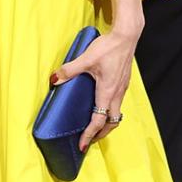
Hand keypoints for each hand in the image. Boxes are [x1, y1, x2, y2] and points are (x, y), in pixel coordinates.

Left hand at [50, 25, 142, 151]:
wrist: (127, 36)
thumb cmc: (108, 47)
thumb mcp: (85, 58)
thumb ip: (69, 70)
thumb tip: (54, 79)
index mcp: (107, 92)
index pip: (98, 121)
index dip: (89, 135)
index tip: (82, 145)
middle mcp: (117, 94)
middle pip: (111, 123)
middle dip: (100, 134)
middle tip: (88, 139)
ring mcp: (122, 89)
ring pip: (116, 114)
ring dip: (106, 124)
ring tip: (94, 127)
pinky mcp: (123, 83)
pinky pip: (118, 104)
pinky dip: (110, 112)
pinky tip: (101, 106)